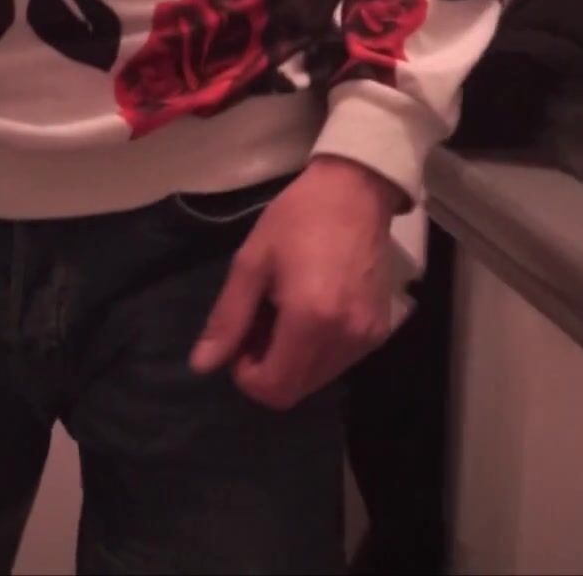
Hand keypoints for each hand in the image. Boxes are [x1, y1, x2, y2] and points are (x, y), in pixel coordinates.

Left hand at [188, 156, 405, 408]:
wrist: (356, 192)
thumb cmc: (297, 219)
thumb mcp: (251, 263)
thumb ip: (228, 319)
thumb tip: (202, 365)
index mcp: (310, 321)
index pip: (274, 389)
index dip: (246, 376)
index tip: (239, 340)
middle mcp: (344, 339)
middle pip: (295, 391)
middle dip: (267, 368)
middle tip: (259, 323)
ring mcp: (368, 338)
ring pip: (316, 380)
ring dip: (291, 361)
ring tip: (284, 314)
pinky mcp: (380, 331)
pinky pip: (338, 362)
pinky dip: (316, 351)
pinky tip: (310, 312)